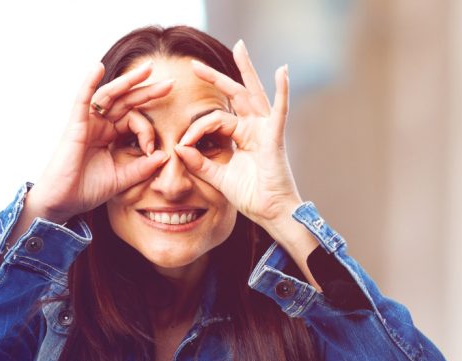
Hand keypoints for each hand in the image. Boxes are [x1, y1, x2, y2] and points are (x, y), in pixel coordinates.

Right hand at [31, 60, 173, 222]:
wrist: (63, 202)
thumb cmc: (87, 190)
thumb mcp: (122, 178)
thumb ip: (142, 168)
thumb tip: (165, 155)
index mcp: (110, 135)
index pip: (134, 121)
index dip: (147, 132)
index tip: (152, 150)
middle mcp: (99, 125)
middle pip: (126, 101)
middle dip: (148, 91)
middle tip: (171, 83)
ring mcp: (87, 123)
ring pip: (110, 95)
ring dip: (128, 81)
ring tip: (148, 69)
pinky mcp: (75, 126)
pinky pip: (82, 100)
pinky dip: (89, 83)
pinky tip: (97, 68)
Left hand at [172, 40, 302, 234]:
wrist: (270, 212)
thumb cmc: (251, 196)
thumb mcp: (218, 178)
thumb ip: (200, 163)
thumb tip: (179, 149)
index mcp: (240, 136)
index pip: (213, 120)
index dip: (195, 129)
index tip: (182, 144)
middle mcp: (252, 128)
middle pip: (233, 96)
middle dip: (215, 78)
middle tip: (195, 64)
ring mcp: (264, 130)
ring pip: (251, 94)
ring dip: (245, 70)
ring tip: (239, 47)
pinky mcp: (275, 137)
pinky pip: (279, 110)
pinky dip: (282, 90)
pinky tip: (282, 71)